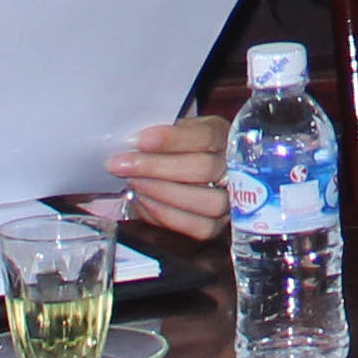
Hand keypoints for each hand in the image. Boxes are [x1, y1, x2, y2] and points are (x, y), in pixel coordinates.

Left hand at [108, 116, 231, 237]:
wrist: (188, 171)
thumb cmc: (180, 149)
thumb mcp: (176, 130)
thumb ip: (163, 133)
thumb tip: (133, 142)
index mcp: (226, 136)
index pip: (206, 136)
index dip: (171, 139)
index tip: (138, 140)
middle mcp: (237, 167)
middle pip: (203, 169)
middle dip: (155, 167)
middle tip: (121, 164)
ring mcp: (231, 199)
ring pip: (204, 200)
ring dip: (161, 192)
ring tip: (133, 183)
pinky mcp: (217, 225)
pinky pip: (196, 226)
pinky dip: (166, 214)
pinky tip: (144, 200)